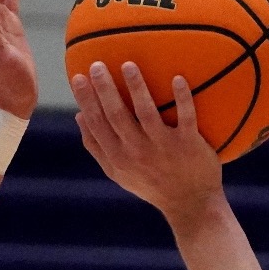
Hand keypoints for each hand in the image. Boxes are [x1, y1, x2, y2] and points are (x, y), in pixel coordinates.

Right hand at [71, 62, 222, 225]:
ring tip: (129, 65)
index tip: (78, 77)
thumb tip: (79, 116)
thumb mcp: (118, 172)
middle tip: (98, 65)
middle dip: (104, 89)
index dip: (86, 100)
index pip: (97, 124)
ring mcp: (163, 148)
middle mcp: (137, 152)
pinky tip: (178, 78)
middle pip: (116, 115)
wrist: (190, 205)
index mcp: (118, 157)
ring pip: (146, 113)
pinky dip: (183, 98)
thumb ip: (97, 147)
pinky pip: (186, 117)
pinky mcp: (189, 144)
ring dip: (137, 88)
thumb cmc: (151, 184)